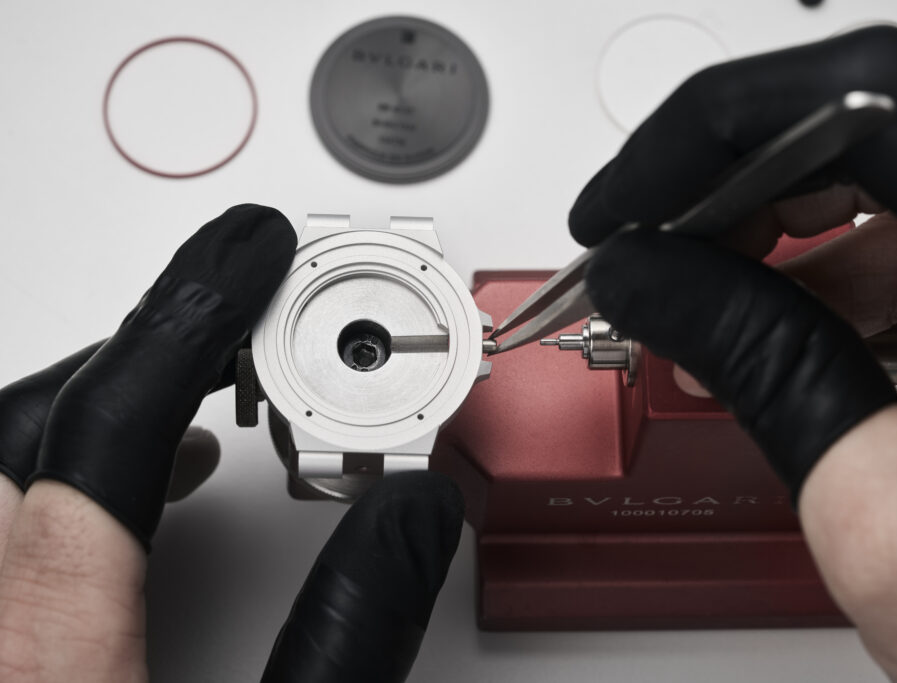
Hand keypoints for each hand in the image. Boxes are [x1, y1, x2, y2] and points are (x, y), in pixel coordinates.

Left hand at [0, 205, 462, 681]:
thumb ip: (349, 634)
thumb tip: (413, 518)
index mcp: (41, 651)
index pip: (113, 424)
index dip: (194, 316)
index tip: (250, 253)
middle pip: (25, 420)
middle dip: (141, 346)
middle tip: (234, 313)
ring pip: (3, 463)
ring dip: (100, 403)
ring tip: (202, 385)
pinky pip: (4, 525)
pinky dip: (75, 469)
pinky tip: (156, 480)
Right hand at [570, 25, 896, 681]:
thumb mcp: (888, 519)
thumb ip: (765, 372)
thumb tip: (652, 276)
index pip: (878, 107)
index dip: (732, 126)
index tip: (639, 195)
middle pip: (871, 130)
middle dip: (730, 186)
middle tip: (647, 251)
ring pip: (879, 192)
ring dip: (764, 243)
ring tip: (690, 316)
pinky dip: (816, 286)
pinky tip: (764, 340)